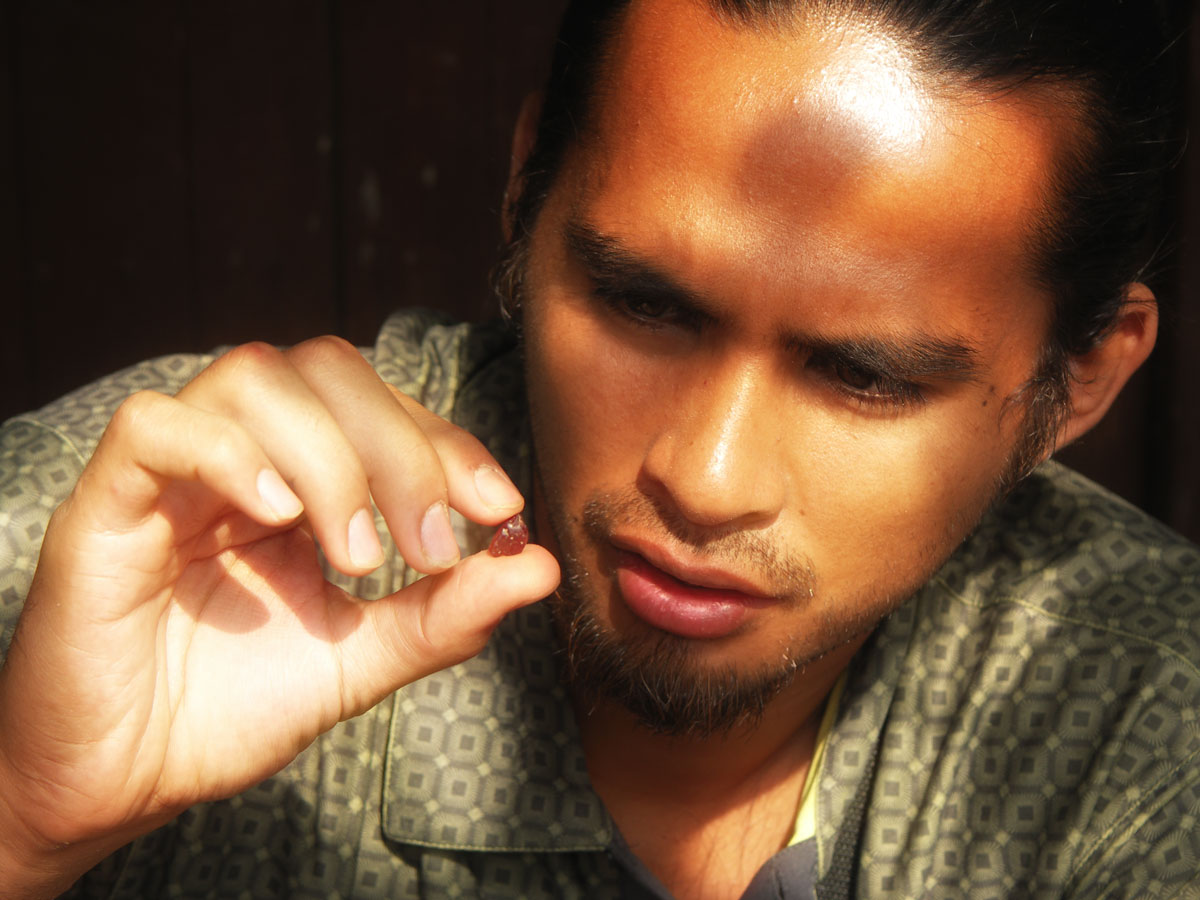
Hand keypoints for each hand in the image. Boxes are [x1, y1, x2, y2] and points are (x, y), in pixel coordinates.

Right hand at [0, 337, 559, 896]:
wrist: (125, 780)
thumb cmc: (235, 710)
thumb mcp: (360, 659)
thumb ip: (444, 614)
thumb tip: (541, 566)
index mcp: (302, 478)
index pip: (383, 407)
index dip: (447, 444)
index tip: (498, 511)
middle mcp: (242, 454)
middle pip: (328, 371)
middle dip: (401, 448)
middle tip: (427, 548)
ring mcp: (173, 471)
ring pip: (256, 379)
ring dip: (330, 459)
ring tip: (355, 555)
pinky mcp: (105, 501)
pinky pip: (156, 427)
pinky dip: (230, 455)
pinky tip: (277, 518)